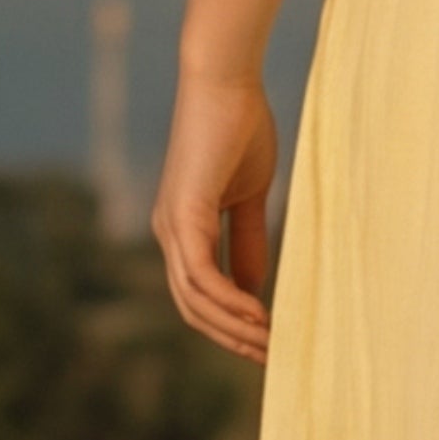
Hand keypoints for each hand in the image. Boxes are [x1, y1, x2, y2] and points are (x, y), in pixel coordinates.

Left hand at [153, 68, 277, 360]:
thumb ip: (249, 239)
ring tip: (268, 345)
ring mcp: (172, 225)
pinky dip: (227, 301)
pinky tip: (257, 315)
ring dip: (230, 328)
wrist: (226, 81)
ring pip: (193, 299)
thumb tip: (254, 287)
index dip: (229, 323)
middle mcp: (169, 232)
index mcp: (182, 227)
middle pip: (191, 307)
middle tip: (269, 358)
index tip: (265, 342)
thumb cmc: (240, 127)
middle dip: (229, 337)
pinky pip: (203, 275)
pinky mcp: (184, 214)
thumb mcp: (251, 195)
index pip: (199, 293)